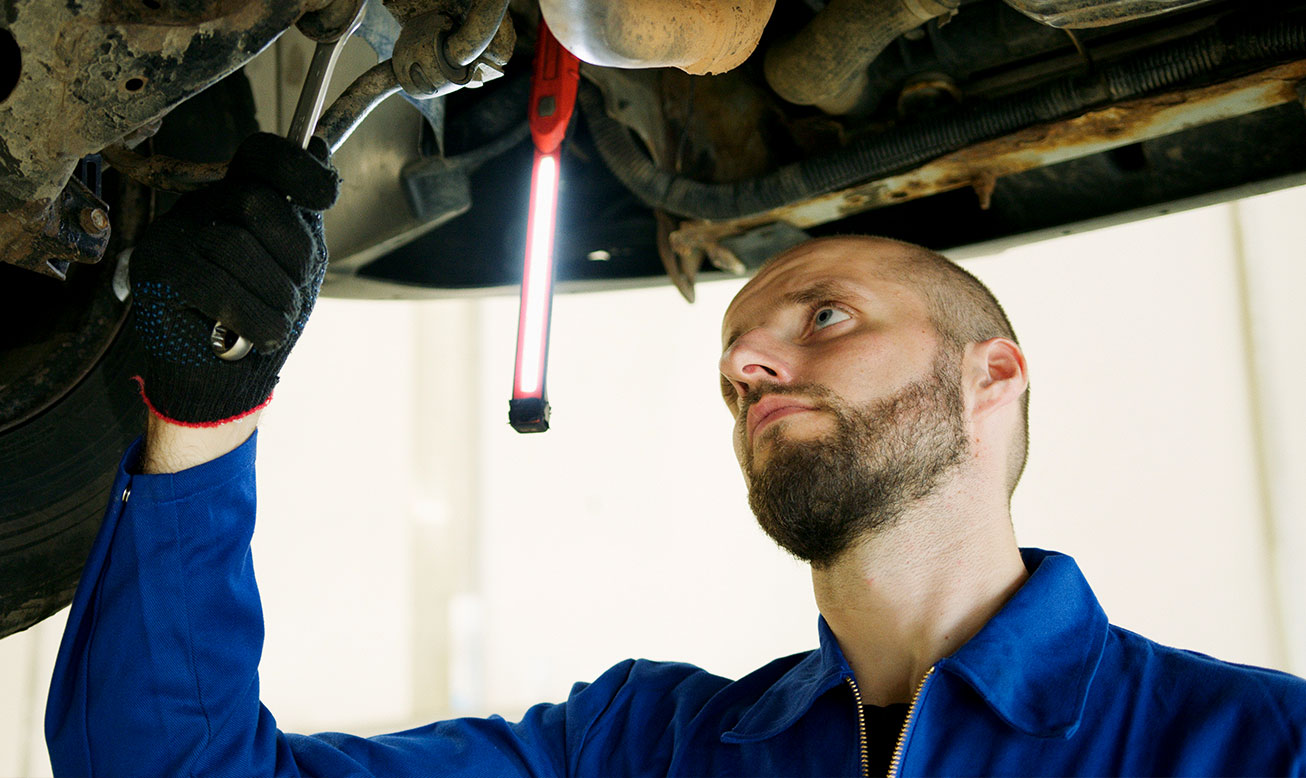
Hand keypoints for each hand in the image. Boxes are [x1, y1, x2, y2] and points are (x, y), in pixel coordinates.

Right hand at [129, 133, 339, 425]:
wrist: (221, 378)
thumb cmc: (259, 316)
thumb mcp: (296, 262)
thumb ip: (304, 212)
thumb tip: (317, 145)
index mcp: (238, 197)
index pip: (263, 155)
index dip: (299, 169)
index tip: (324, 198)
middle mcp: (201, 206)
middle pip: (258, 202)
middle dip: (294, 257)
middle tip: (293, 297)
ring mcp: (172, 234)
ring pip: (237, 245)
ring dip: (274, 296)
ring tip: (275, 322)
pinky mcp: (154, 269)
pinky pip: (212, 284)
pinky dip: (250, 316)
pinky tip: (257, 336)